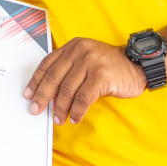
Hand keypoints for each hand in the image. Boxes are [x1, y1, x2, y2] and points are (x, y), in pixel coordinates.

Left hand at [24, 37, 146, 124]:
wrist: (137, 65)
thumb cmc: (110, 67)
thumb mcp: (86, 60)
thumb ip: (69, 70)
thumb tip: (48, 94)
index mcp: (73, 46)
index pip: (48, 64)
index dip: (35, 81)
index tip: (28, 94)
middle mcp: (80, 51)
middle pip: (54, 77)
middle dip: (43, 96)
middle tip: (36, 110)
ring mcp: (91, 62)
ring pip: (68, 90)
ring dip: (61, 108)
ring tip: (58, 119)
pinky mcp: (102, 75)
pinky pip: (83, 98)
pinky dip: (77, 111)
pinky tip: (75, 117)